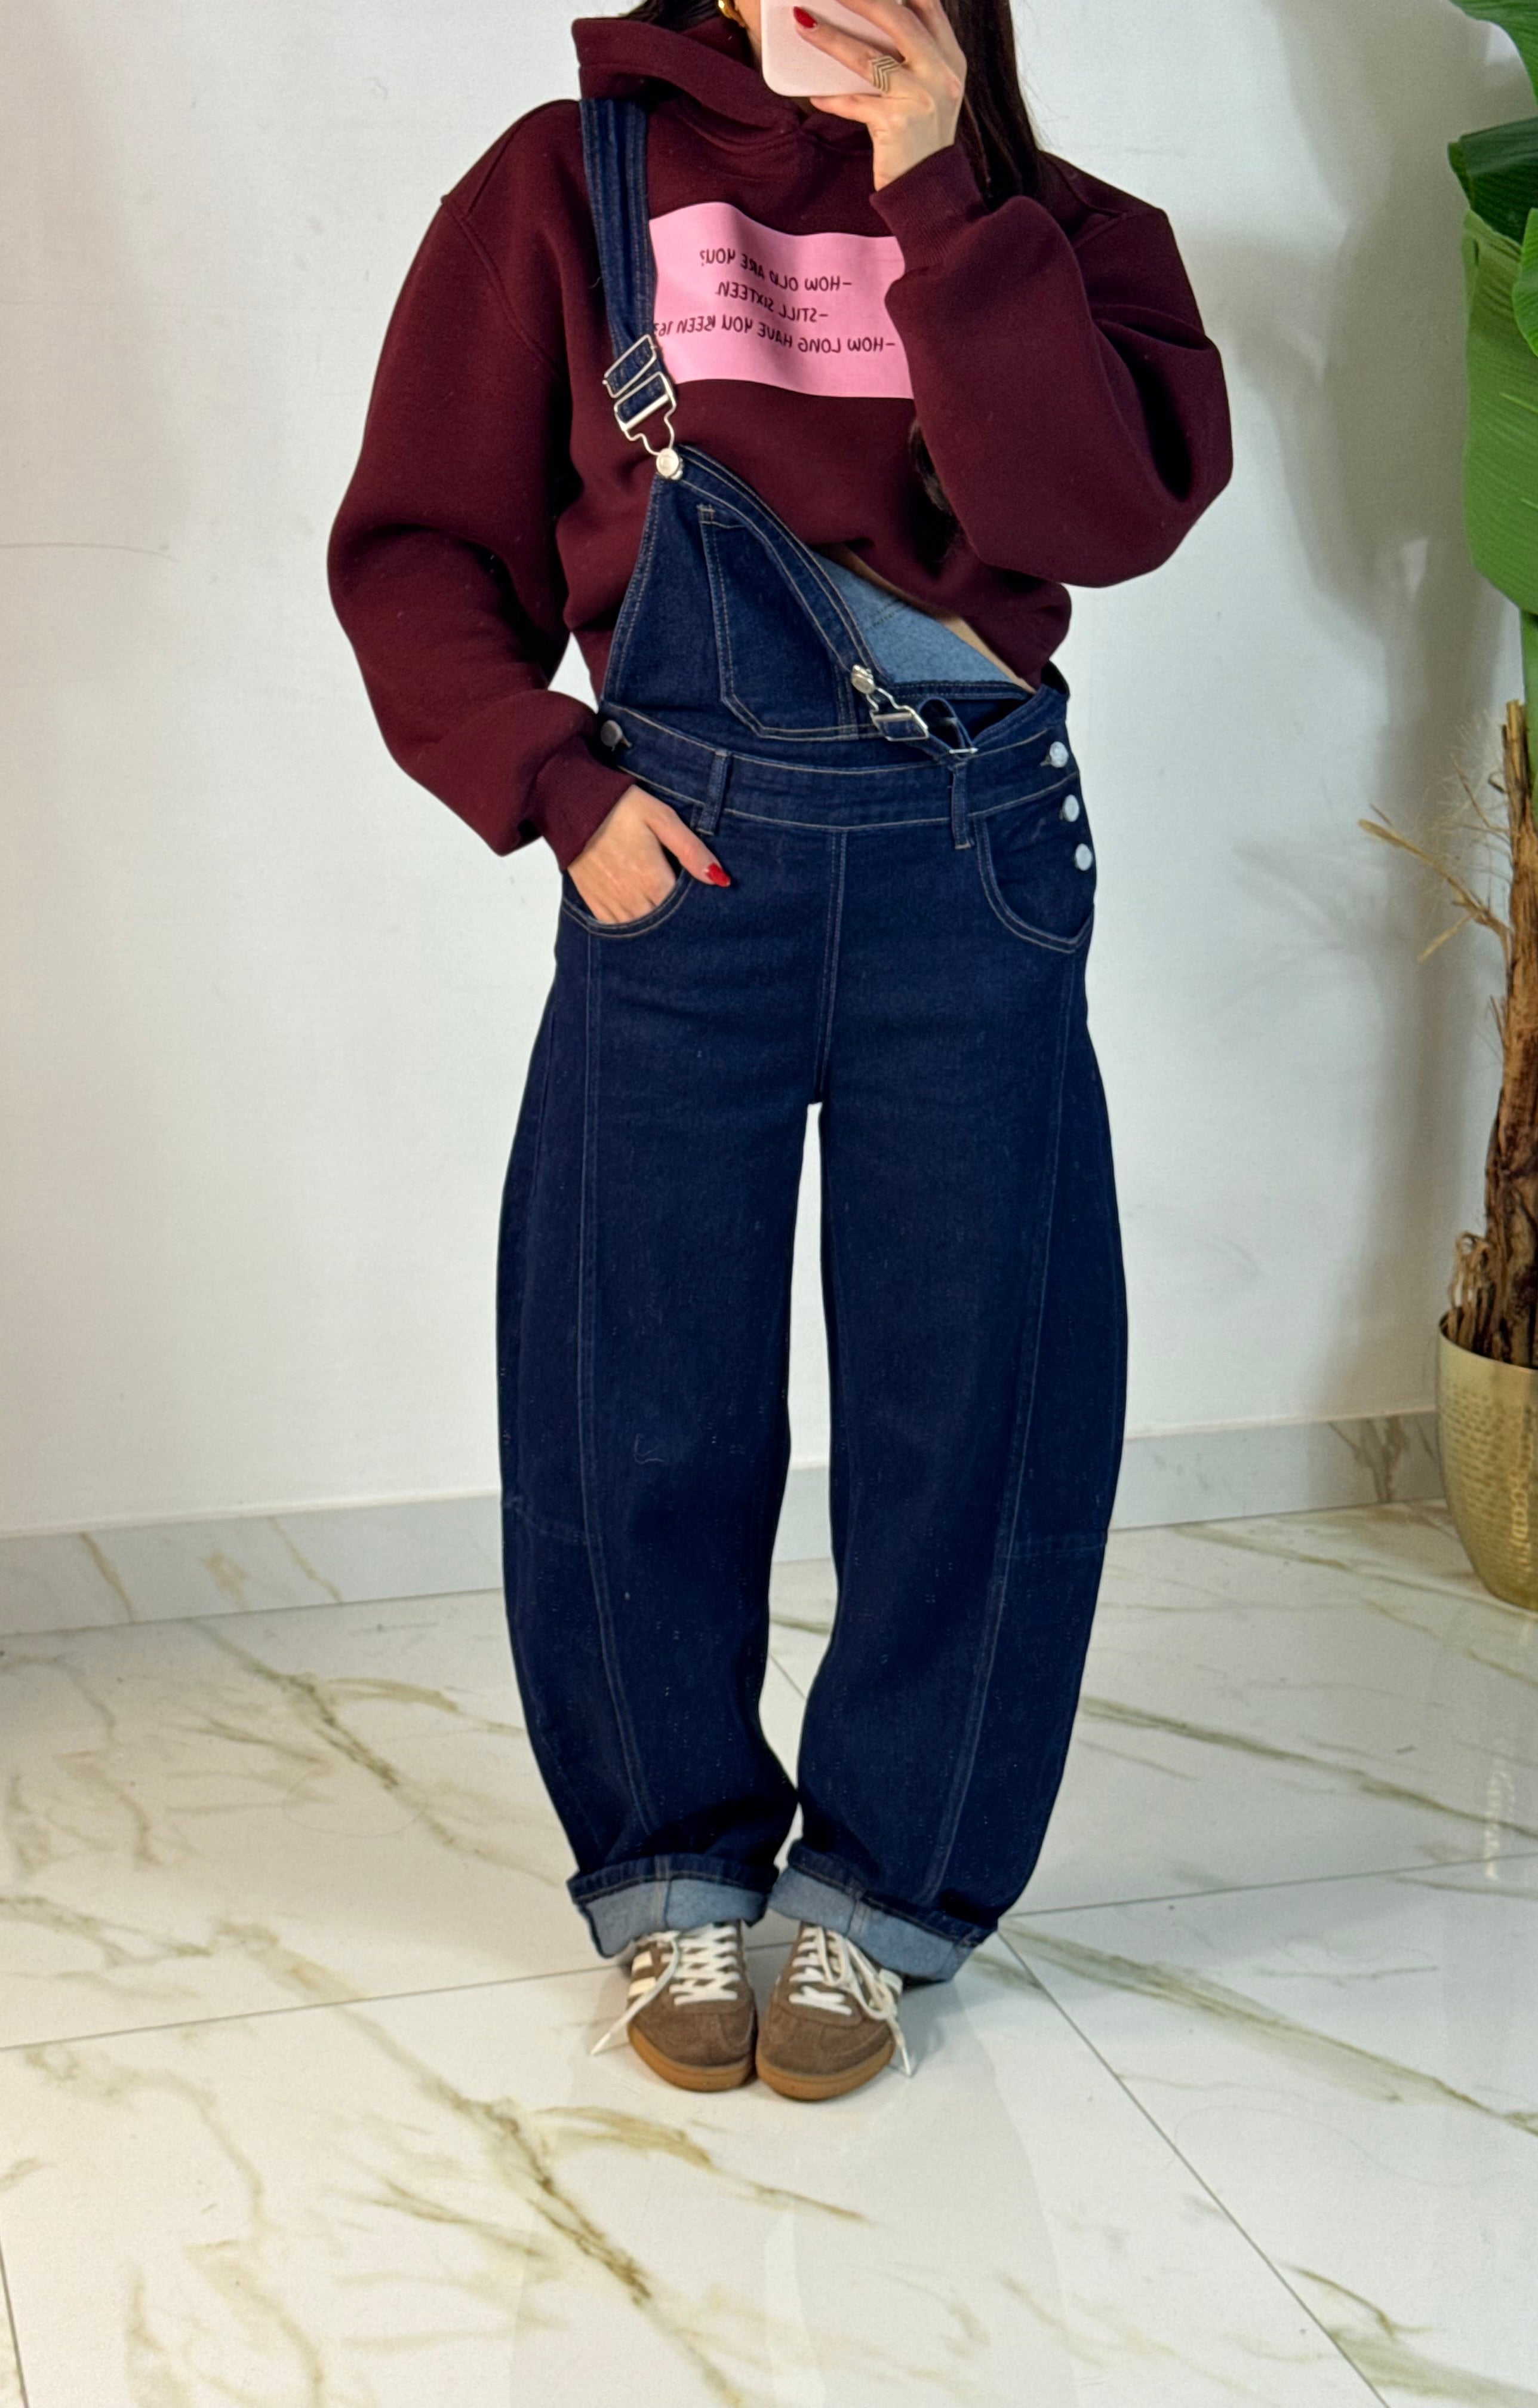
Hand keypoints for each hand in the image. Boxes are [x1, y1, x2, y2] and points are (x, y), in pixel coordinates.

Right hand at [566, 783, 729, 923]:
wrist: (572, 804)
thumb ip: (691, 851)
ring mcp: (612, 903)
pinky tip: (642, 915)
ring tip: (668, 917)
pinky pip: (618, 929)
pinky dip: (633, 928)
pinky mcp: (595, 903)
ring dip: (657, 927)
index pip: (685, 912)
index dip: (698, 911)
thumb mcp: (662, 818)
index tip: (706, 906)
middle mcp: (632, 898)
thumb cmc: (621, 807)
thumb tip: (719, 879)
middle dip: (679, 921)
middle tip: (690, 913)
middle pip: (665, 925)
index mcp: (652, 879)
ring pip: (643, 931)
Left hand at [791, 0, 965, 190]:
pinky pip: (855, 103)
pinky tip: (815, 94)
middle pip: (897, 19)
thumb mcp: (928, 93)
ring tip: (803, 23)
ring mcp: (921, 97)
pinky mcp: (897, 123)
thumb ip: (911, 59)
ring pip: (868, 58)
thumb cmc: (922, 140)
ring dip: (831, 38)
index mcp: (951, 59)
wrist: (932, 193)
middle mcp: (942, 73)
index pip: (928, 5)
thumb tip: (867, 27)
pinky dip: (832, 98)